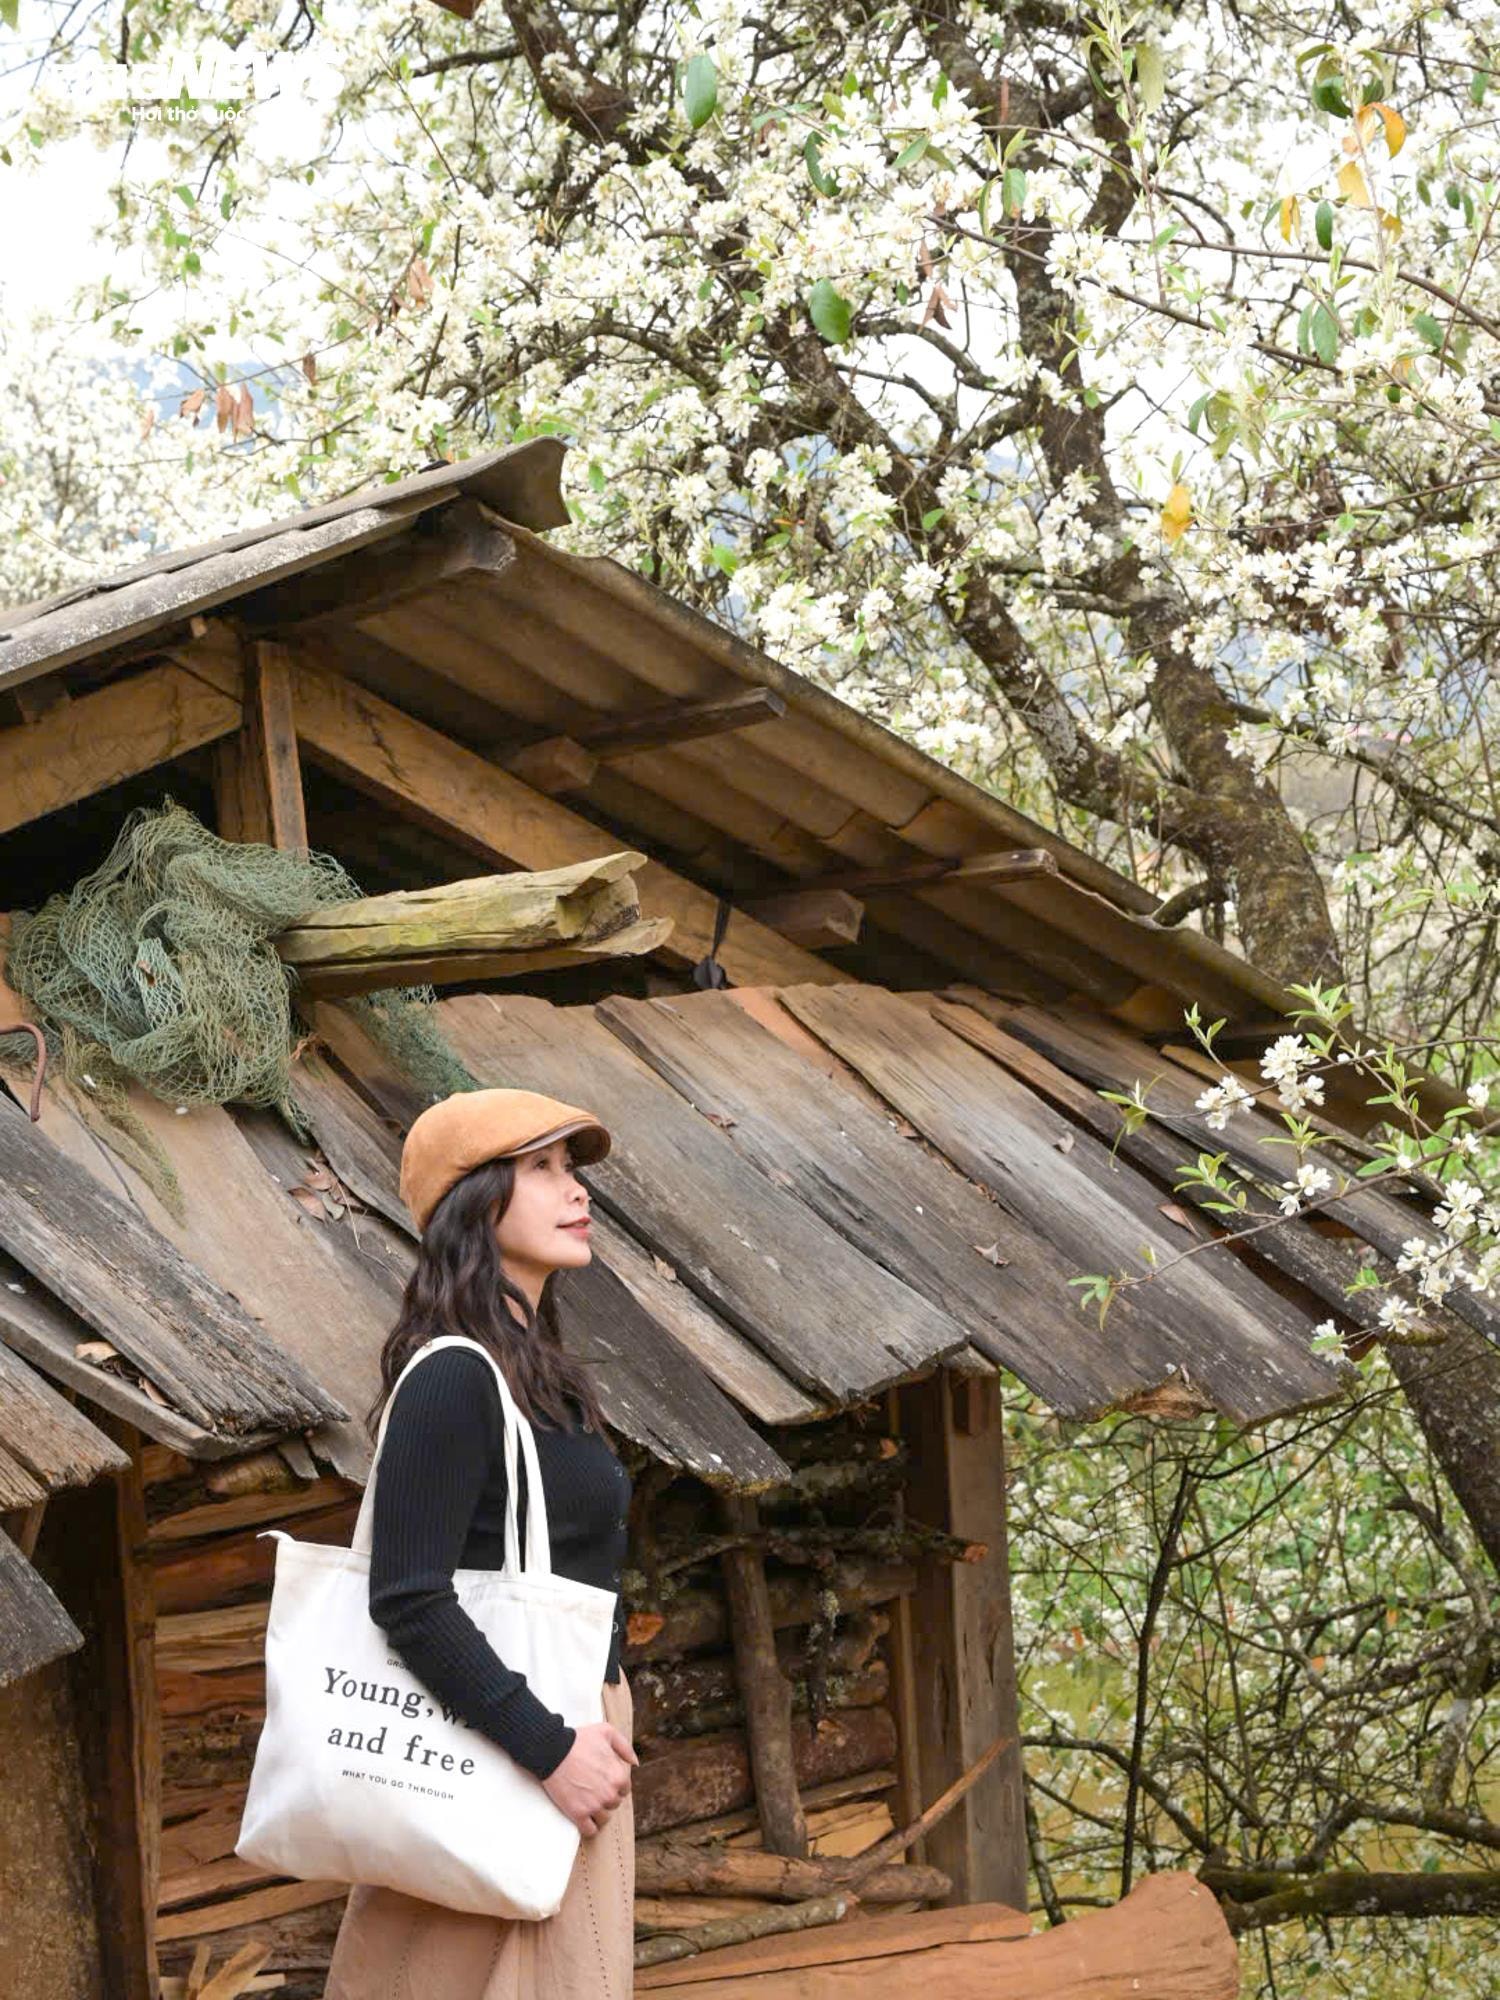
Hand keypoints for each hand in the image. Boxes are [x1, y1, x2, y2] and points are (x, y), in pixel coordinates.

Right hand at [542, 1720, 637, 1836]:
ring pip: (604, 1818)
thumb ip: (624, 1747)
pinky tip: (583, 1817)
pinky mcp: (578, 1814)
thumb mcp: (606, 1732)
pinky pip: (590, 1830)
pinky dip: (588, 1826)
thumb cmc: (578, 1740)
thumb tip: (635, 1763)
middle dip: (605, 1797)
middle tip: (593, 1788)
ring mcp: (594, 1806)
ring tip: (587, 1801)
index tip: (603, 1780)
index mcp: (619, 1776)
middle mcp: (609, 1794)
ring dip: (597, 1812)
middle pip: (614, 1804)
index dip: (614, 1784)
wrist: (552, 1750)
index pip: (624, 1789)